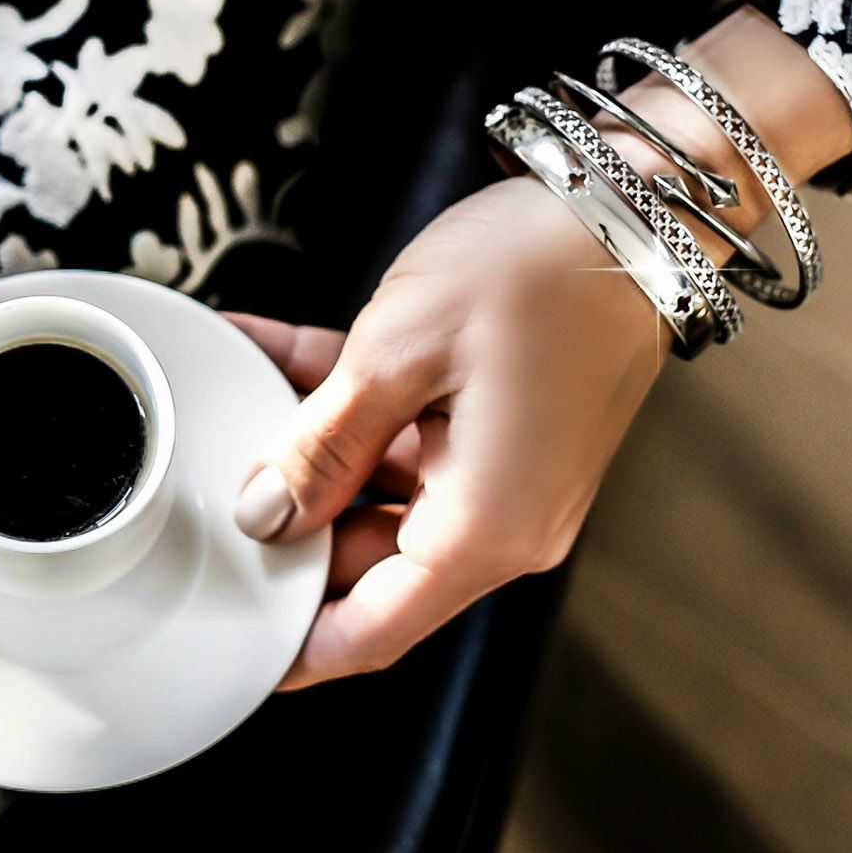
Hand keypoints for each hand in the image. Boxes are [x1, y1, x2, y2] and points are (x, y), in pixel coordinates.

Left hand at [228, 174, 669, 686]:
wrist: (639, 206)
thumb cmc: (542, 270)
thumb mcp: (397, 352)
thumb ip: (322, 445)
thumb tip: (268, 515)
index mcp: (487, 529)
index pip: (371, 633)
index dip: (290, 646)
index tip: (228, 636)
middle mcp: (510, 521)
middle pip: (372, 563)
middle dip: (291, 520)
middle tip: (212, 477)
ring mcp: (514, 477)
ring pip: (385, 495)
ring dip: (316, 448)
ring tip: (244, 387)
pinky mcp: (513, 433)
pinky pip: (417, 442)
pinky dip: (357, 409)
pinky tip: (281, 355)